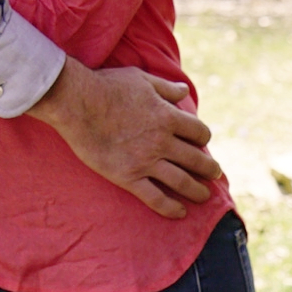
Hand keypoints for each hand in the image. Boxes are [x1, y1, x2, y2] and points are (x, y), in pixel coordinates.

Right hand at [27, 57, 221, 219]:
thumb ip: (165, 88)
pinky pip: (155, 198)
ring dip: (197, 191)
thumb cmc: (107, 86)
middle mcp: (161, 141)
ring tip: (204, 195)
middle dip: (209, 169)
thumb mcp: (141, 79)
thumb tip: (184, 91)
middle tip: (214, 173)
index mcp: (167, 116)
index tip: (201, 142)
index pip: (199, 132)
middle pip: (197, 160)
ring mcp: (145, 161)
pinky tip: (180, 212)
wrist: (77, 102)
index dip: (203, 137)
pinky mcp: (128, 176)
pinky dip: (170, 207)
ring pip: (182, 182)